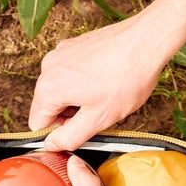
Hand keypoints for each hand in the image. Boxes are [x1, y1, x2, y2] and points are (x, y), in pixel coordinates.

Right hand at [27, 7, 185, 151]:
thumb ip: (69, 138)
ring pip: (60, 89)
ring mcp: (61, 53)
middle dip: (70, 114)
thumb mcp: (98, 119)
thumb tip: (53, 144)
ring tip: (105, 93)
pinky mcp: (74, 45)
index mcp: (48, 88)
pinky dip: (84, 81)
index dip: (60, 133)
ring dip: (78, 98)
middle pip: (48, 106)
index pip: (38, 125)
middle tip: (99, 111)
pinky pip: (70, 73)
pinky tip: (106, 79)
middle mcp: (48, 67)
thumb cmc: (127, 77)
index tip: (83, 127)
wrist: (147, 40)